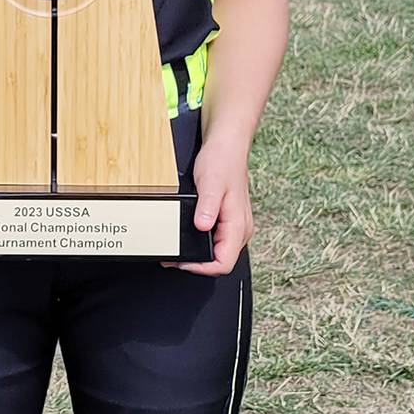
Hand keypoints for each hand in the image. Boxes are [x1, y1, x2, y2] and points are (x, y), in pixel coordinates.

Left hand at [167, 133, 252, 275]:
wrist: (227, 145)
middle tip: (173, 257)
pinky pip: (216, 241)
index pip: (224, 263)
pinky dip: (200, 243)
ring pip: (218, 252)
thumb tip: (202, 226)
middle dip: (196, 263)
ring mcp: (234, 225)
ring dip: (197, 254)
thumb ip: (207, 207)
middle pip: (220, 261)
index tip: (183, 262)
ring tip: (176, 248)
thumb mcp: (211, 183)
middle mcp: (240, 229)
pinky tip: (186, 236)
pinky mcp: (227, 220)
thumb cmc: (222, 161)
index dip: (202, 268)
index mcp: (238, 225)